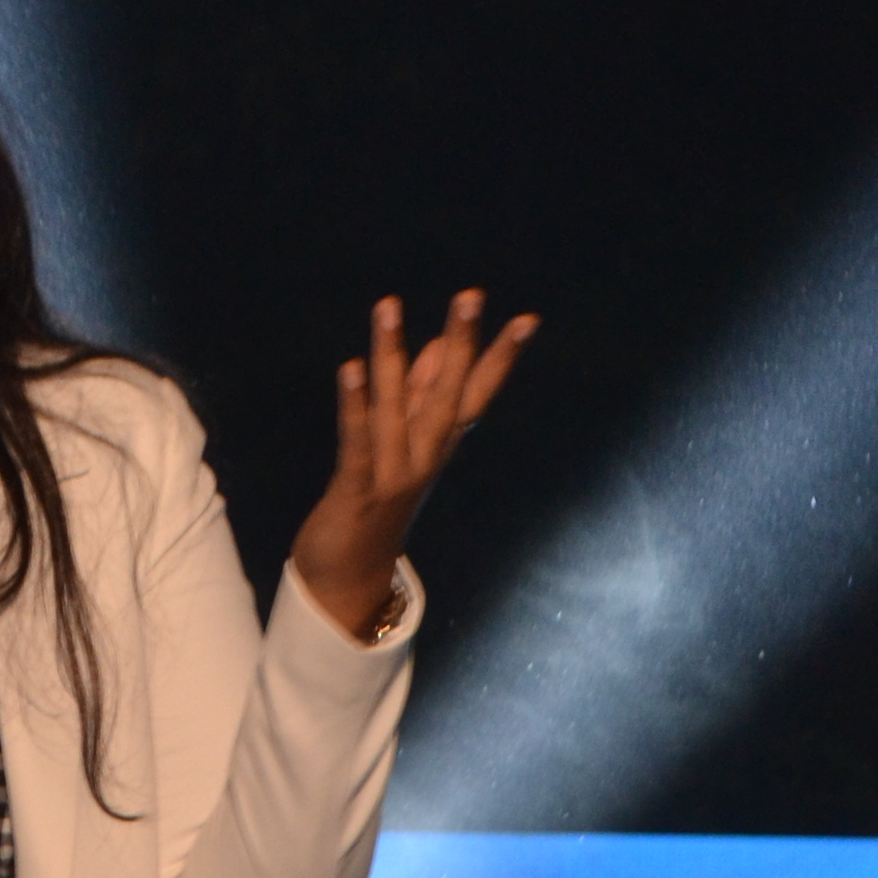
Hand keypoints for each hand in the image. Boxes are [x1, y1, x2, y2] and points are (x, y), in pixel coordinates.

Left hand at [290, 289, 535, 638]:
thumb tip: (435, 345)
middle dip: (460, 345)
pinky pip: (357, 442)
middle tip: (470, 296)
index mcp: (438, 446)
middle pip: (448, 396)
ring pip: (396, 409)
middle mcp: (424, 459)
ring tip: (388, 305)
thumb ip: (421, 394)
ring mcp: (393, 475)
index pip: (477, 394)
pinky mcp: (357, 491)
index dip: (500, 358)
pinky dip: (355, 406)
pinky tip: (350, 369)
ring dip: (393, 356)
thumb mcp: (405, 446)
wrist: (349, 580)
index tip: (528, 320)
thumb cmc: (376, 503)